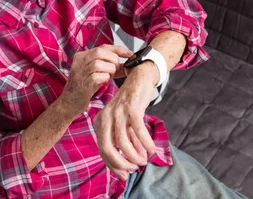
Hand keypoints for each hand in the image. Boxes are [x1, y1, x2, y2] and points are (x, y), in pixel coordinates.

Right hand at [59, 45, 132, 116]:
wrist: (69, 102)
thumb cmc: (84, 87)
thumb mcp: (95, 72)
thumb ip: (109, 66)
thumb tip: (128, 62)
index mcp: (82, 56)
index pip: (103, 47)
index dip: (119, 49)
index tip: (130, 54)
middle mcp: (79, 61)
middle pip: (100, 52)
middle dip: (113, 60)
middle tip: (116, 69)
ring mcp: (79, 72)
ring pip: (98, 63)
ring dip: (109, 70)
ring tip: (110, 76)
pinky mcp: (82, 84)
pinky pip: (96, 77)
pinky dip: (105, 78)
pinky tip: (104, 81)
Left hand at [94, 61, 158, 180]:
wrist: (139, 78)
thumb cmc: (132, 103)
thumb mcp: (127, 124)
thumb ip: (129, 142)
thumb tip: (135, 162)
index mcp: (100, 122)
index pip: (102, 150)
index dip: (113, 165)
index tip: (125, 176)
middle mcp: (105, 117)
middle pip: (106, 148)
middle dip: (120, 163)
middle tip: (133, 169)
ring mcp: (117, 112)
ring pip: (122, 142)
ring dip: (134, 155)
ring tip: (144, 160)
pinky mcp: (131, 108)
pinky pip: (137, 130)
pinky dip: (145, 142)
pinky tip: (151, 149)